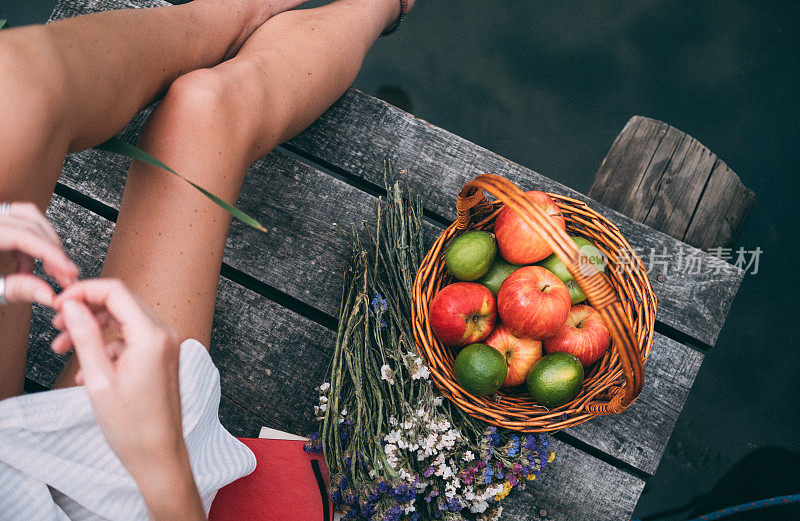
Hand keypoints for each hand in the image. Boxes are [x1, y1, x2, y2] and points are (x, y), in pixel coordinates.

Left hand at [0, 202, 78, 305]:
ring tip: (46, 270)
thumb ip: (17, 290)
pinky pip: (16, 225)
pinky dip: (28, 245)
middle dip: (52, 251)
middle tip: (65, 275)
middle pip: (30, 223)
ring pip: (27, 218)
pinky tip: (26, 268)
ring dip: (43, 244)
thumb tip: (48, 293)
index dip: (50, 253)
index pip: (23, 235)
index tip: (69, 270)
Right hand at [53, 279, 205, 520]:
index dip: (83, 291)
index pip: (116, 291)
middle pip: (121, 303)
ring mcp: (167, 347)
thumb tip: (71, 305)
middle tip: (56, 328)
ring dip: (93, 331)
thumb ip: (84, 336)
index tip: (57, 303)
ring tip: (63, 350)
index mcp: (152, 336)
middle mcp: (165, 335)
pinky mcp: (164, 359)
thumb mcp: (98, 379)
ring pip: (124, 322)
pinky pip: (132, 341)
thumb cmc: (132, 426)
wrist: (160, 456)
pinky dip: (108, 348)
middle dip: (86, 311)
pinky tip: (87, 372)